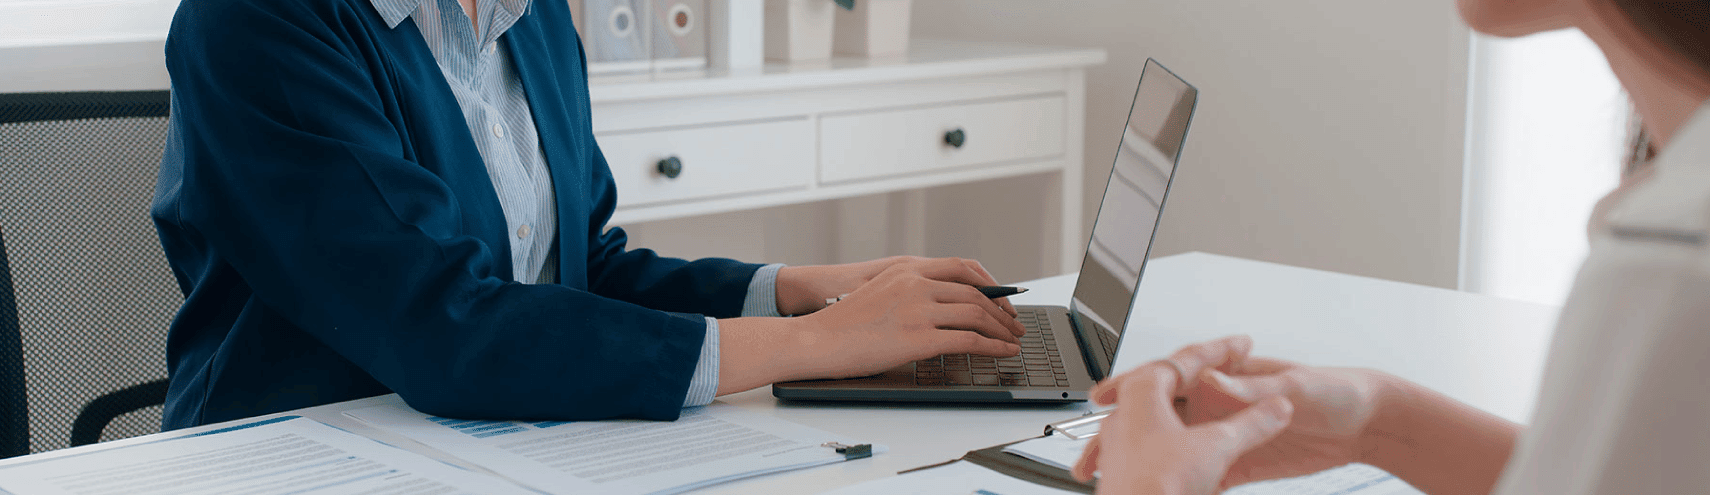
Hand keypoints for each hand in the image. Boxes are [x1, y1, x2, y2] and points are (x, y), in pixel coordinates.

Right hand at [784, 257, 1025, 379]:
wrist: (816, 340)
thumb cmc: (843, 324)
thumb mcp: (880, 294)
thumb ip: (911, 294)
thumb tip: (943, 309)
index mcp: (907, 268)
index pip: (964, 267)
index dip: (991, 284)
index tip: (1004, 299)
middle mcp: (916, 282)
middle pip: (976, 293)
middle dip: (1002, 311)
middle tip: (1015, 325)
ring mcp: (918, 308)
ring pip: (978, 314)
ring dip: (1002, 329)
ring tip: (1013, 341)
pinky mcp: (919, 336)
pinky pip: (970, 340)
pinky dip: (994, 347)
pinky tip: (1003, 352)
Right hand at [1073, 336, 1390, 492]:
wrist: (1368, 426)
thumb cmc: (1336, 391)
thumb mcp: (1293, 385)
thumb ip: (1248, 389)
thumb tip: (1210, 380)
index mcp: (1227, 376)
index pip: (1171, 379)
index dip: (1133, 386)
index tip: (1104, 398)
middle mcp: (1220, 404)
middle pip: (1162, 419)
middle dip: (1124, 434)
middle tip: (1097, 453)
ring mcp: (1227, 436)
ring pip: (1176, 450)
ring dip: (1146, 464)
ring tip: (1116, 481)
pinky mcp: (1240, 464)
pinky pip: (1204, 476)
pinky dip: (1183, 486)